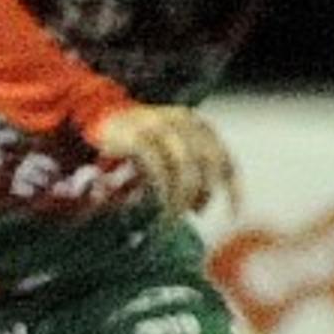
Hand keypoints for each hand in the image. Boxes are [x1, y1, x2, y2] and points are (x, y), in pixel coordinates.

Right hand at [89, 102, 239, 217]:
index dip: (233, 188)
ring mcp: (159, 125)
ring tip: (173, 217)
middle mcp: (182, 120)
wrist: (99, 116)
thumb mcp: (169, 152)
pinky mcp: (137, 136)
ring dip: (181, 196)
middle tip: (197, 214)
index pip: (224, 159)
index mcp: (197, 124)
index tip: (233, 215)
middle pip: (207, 161)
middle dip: (205, 192)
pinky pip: (158, 167)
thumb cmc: (140, 142)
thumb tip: (199, 207)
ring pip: (183, 166)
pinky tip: (160, 206)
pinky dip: (162, 191)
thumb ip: (188, 172)